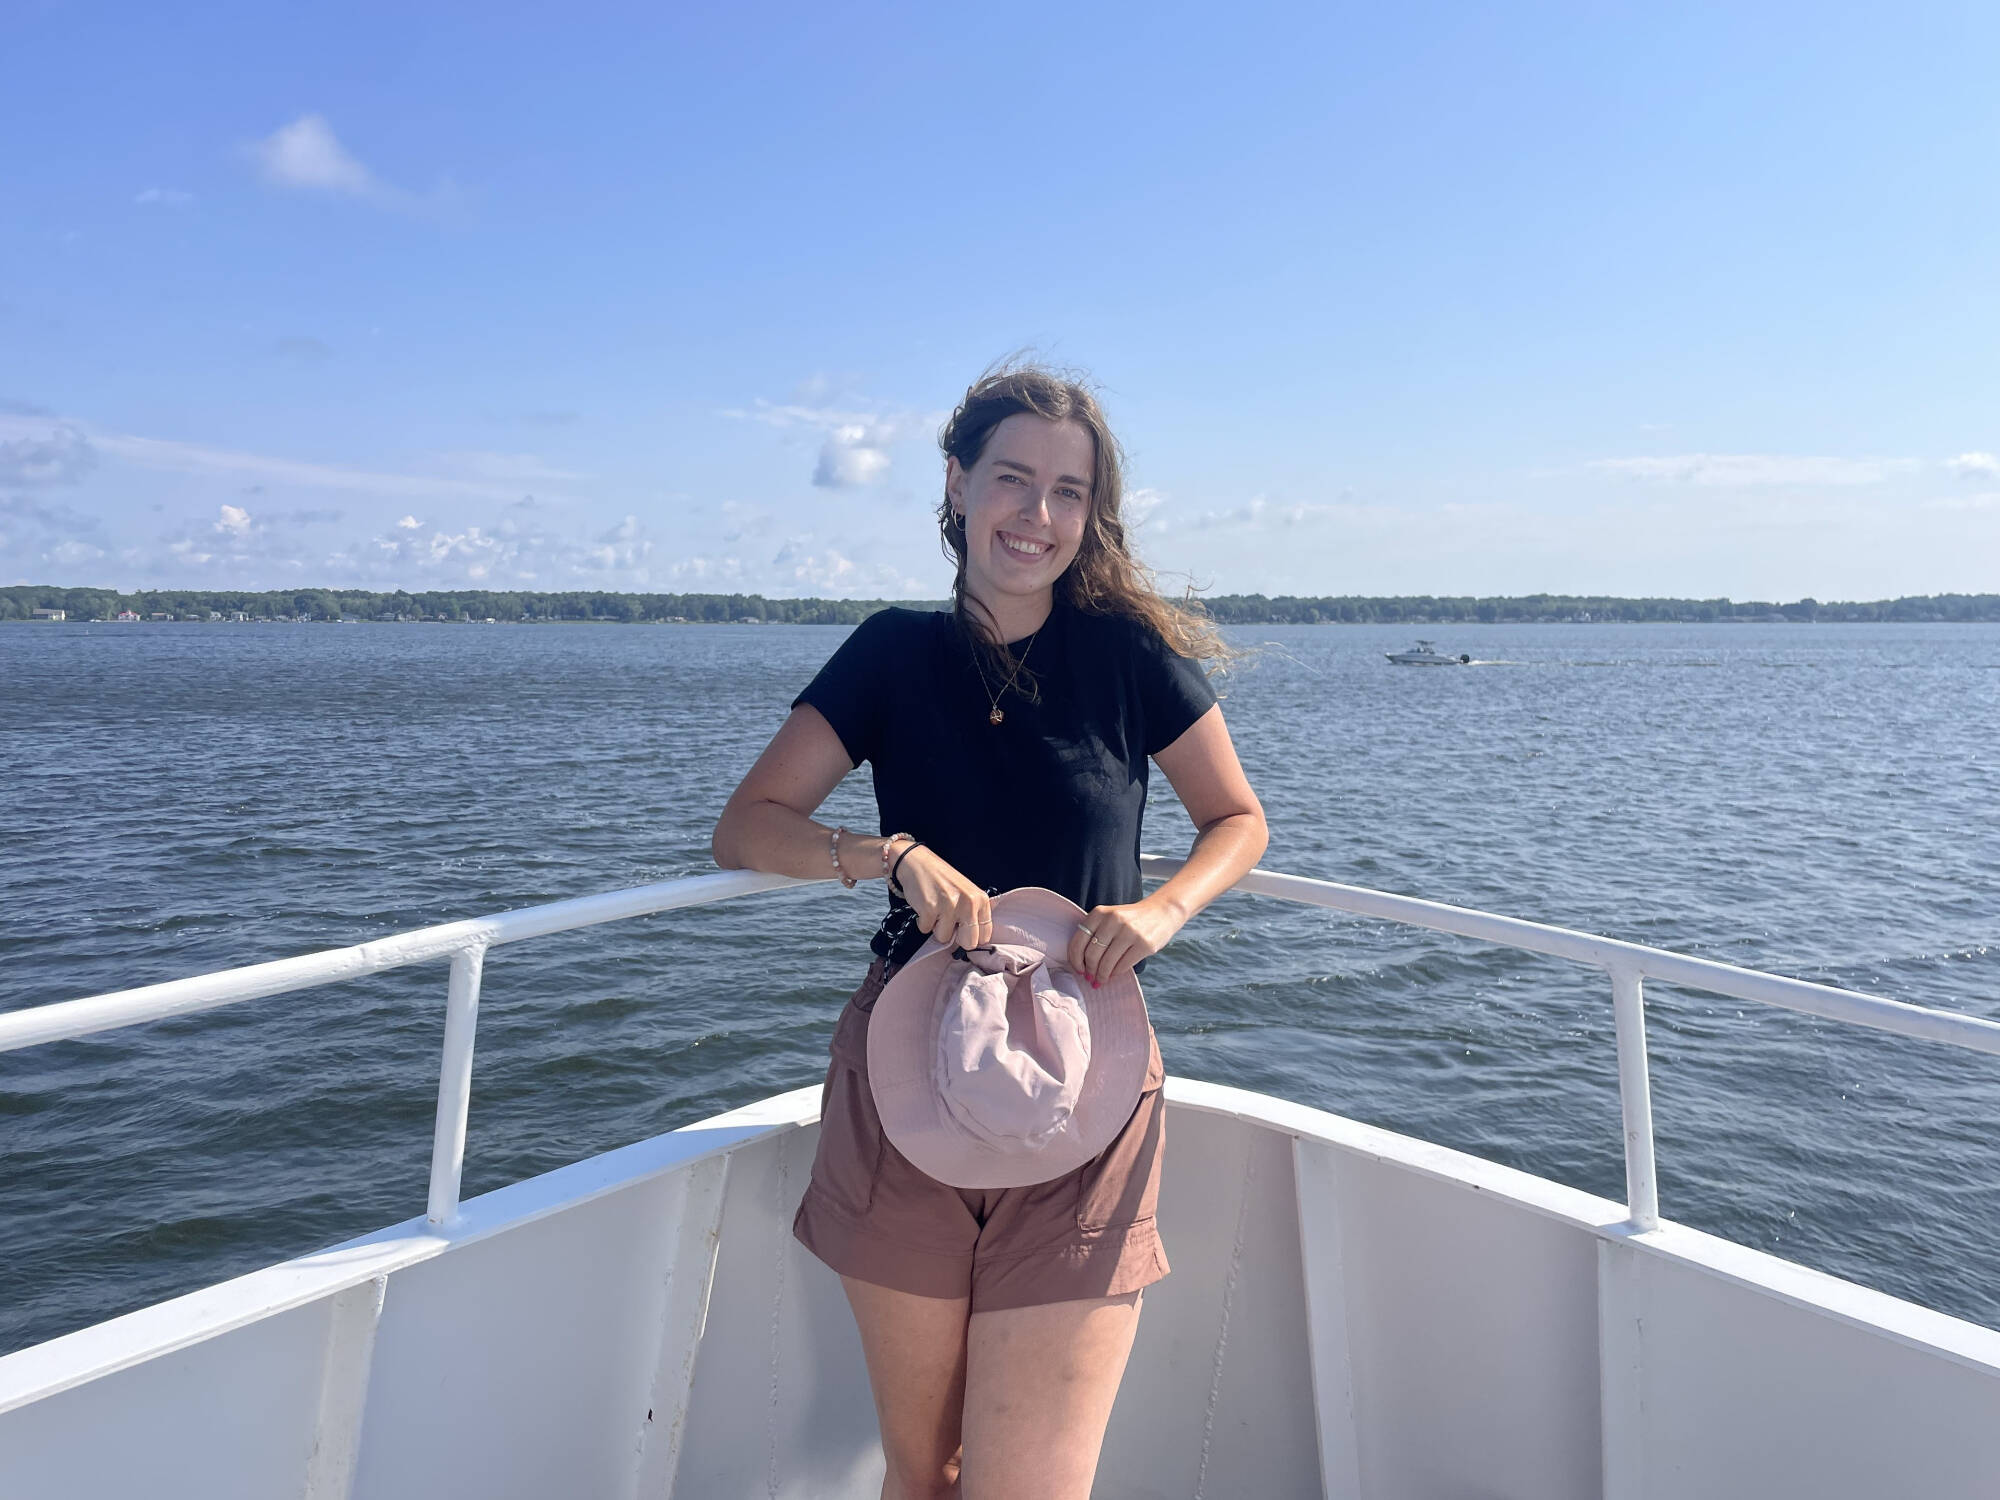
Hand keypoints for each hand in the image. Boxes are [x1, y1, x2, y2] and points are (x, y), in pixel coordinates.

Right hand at [897, 847, 992, 952]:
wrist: (918, 863)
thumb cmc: (943, 879)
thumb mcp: (967, 892)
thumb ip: (974, 914)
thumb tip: (974, 941)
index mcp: (981, 899)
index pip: (984, 935)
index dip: (972, 938)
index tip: (963, 933)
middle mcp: (968, 903)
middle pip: (968, 942)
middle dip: (956, 939)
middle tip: (948, 924)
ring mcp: (949, 906)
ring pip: (944, 938)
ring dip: (936, 928)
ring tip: (935, 910)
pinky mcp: (929, 908)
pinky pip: (926, 930)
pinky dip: (923, 921)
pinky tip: (925, 906)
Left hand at [1066, 897, 1185, 987]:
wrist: (1161, 912)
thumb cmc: (1130, 919)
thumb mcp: (1110, 917)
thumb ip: (1095, 933)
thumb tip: (1081, 964)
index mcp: (1100, 913)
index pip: (1079, 940)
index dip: (1075, 959)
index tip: (1078, 969)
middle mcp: (1113, 920)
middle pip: (1092, 954)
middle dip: (1089, 970)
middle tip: (1090, 978)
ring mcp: (1130, 932)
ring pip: (1107, 962)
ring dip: (1101, 976)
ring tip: (1100, 981)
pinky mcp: (1144, 944)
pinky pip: (1123, 965)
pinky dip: (1115, 973)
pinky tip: (1113, 975)